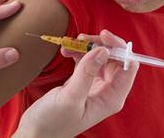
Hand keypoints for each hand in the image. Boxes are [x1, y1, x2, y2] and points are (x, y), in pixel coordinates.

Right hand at [13, 30, 138, 137]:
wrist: (35, 133)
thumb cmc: (53, 122)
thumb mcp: (70, 98)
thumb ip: (87, 73)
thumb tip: (103, 50)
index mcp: (112, 97)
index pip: (128, 66)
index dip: (119, 48)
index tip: (102, 36)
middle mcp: (107, 91)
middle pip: (114, 58)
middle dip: (99, 45)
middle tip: (82, 37)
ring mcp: (95, 86)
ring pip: (99, 57)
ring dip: (86, 47)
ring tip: (69, 44)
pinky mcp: (82, 82)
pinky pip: (86, 61)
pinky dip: (77, 53)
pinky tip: (65, 51)